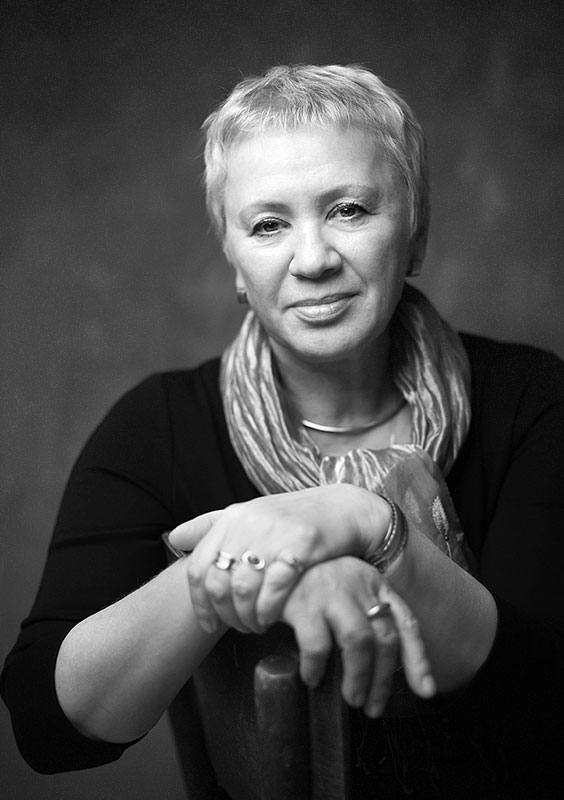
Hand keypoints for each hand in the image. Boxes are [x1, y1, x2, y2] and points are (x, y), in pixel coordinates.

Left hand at [168, 485, 390, 633]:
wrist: (343, 508)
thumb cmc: (292, 518)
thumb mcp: (250, 515)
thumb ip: (211, 525)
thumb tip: (174, 537)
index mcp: (232, 517)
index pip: (198, 567)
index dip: (200, 603)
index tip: (208, 624)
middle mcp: (248, 523)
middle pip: (219, 583)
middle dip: (226, 615)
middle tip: (238, 627)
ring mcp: (274, 534)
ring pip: (243, 590)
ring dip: (247, 617)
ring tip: (256, 625)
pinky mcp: (300, 546)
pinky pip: (274, 588)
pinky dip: (268, 610)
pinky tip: (272, 619)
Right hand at [282, 557, 434, 716]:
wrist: (267, 563)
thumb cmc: (309, 583)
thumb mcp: (344, 592)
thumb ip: (363, 617)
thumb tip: (378, 669)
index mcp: (373, 583)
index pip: (405, 622)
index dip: (418, 659)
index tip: (425, 691)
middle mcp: (357, 583)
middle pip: (383, 637)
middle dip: (383, 679)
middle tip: (373, 706)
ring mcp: (331, 591)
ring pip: (359, 641)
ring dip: (358, 677)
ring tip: (351, 698)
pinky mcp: (302, 602)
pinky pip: (318, 645)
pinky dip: (317, 668)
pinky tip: (313, 678)